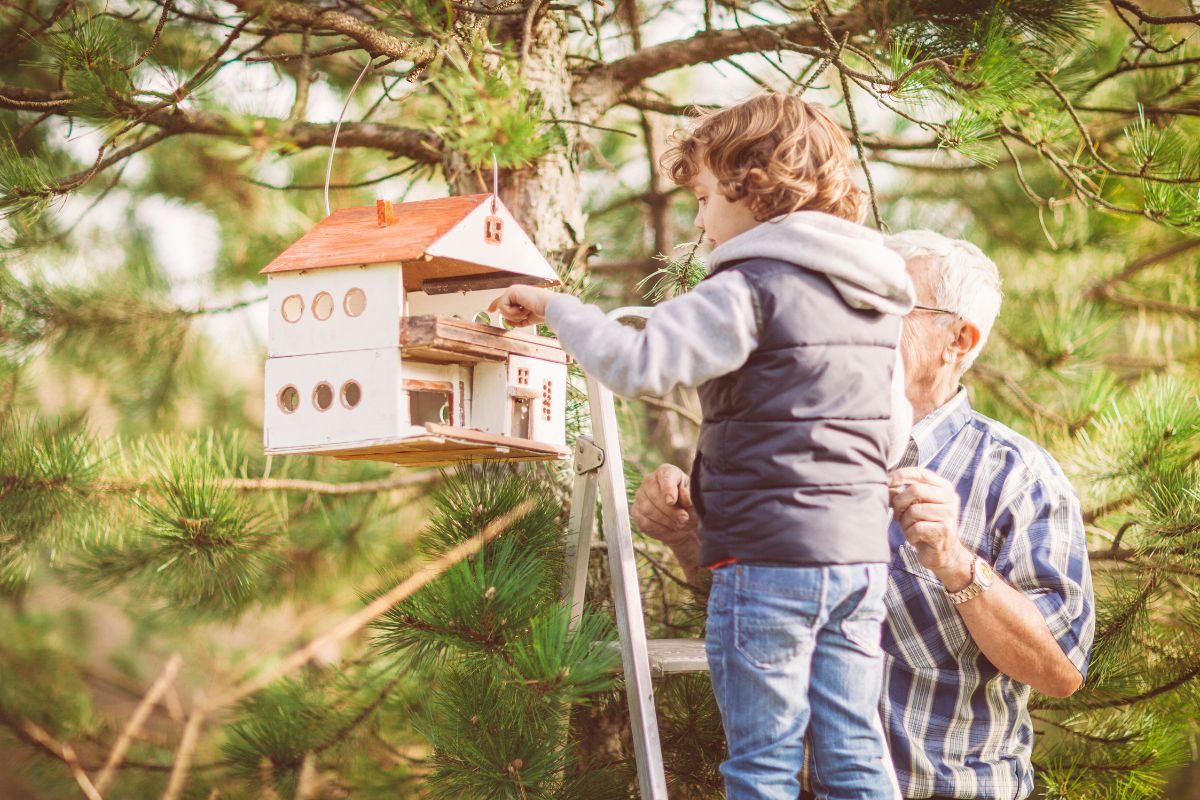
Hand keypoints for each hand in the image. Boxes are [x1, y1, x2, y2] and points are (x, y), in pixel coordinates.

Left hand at [487, 285, 555, 326]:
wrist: (550, 307)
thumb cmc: (543, 312)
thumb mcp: (528, 318)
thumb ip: (517, 320)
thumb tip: (506, 322)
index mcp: (520, 296)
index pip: (504, 301)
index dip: (495, 304)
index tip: (490, 310)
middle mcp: (516, 292)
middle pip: (501, 304)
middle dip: (511, 315)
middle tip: (527, 312)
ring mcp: (513, 290)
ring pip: (502, 309)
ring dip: (515, 315)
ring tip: (527, 310)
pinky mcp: (511, 291)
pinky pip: (503, 307)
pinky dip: (513, 312)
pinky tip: (524, 308)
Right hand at [632, 464, 698, 544]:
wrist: (683, 521)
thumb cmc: (690, 505)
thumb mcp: (695, 498)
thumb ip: (690, 496)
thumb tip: (684, 497)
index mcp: (666, 472)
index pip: (664, 477)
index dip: (667, 489)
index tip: (672, 501)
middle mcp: (649, 481)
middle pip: (654, 495)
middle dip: (670, 510)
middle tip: (684, 518)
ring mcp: (640, 496)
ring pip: (647, 510)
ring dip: (665, 520)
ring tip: (679, 525)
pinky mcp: (636, 512)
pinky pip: (644, 522)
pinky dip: (658, 528)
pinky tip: (669, 529)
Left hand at [888, 466, 971, 587]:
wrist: (943, 554)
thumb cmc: (924, 526)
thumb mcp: (914, 506)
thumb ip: (903, 494)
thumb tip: (886, 485)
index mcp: (943, 487)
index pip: (920, 473)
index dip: (900, 476)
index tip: (886, 483)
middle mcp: (950, 498)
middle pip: (915, 490)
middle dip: (899, 502)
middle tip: (896, 515)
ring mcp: (950, 514)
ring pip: (914, 510)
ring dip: (904, 522)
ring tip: (909, 529)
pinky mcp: (945, 530)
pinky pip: (917, 528)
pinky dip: (910, 535)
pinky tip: (915, 539)